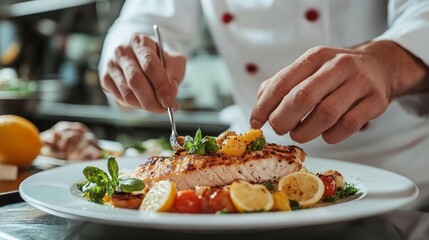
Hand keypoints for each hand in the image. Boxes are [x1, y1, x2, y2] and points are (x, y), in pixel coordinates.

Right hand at [100, 34, 185, 112]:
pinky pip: (121, 99)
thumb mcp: (171, 58)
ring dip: (145, 105)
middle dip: (152, 100)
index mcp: (140, 43)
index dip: (161, 85)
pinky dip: (136, 105)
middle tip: (165, 109)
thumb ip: (176, 73)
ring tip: (159, 107)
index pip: (150, 65)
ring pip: (127, 94)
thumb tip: (171, 94)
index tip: (170, 101)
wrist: (134, 52)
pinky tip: (145, 102)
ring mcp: (111, 66)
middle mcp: (122, 52)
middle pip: (136, 81)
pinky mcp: (105, 79)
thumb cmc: (156, 58)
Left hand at [250, 41, 428, 143]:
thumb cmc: (334, 73)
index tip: (256, 122)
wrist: (379, 66)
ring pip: (326, 114)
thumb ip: (281, 86)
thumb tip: (258, 112)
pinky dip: (330, 136)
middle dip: (283, 119)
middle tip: (279, 129)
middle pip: (303, 97)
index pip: (282, 83)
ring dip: (306, 131)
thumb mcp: (308, 70)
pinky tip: (324, 135)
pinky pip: (348, 126)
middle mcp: (339, 65)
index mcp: (316, 56)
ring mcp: (360, 82)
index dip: (265, 106)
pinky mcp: (376, 101)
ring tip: (299, 134)